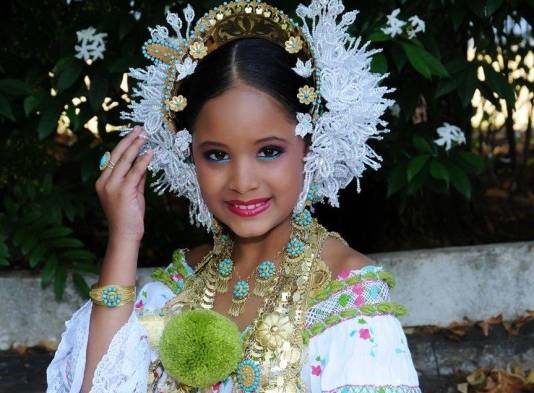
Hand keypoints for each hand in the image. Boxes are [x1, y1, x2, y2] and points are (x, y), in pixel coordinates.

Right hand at [95, 126, 153, 241]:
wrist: (125, 235)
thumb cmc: (128, 216)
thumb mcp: (132, 193)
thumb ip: (136, 178)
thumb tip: (143, 162)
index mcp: (102, 182)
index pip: (112, 158)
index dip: (124, 144)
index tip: (133, 134)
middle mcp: (104, 182)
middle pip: (116, 155)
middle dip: (129, 140)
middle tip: (140, 129)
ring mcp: (112, 187)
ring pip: (124, 161)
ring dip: (136, 146)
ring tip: (145, 136)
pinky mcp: (122, 192)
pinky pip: (134, 172)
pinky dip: (142, 161)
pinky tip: (149, 153)